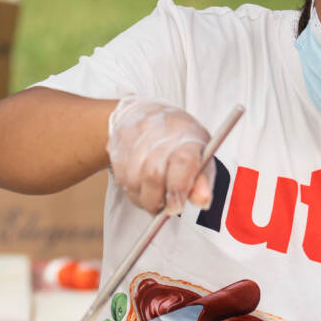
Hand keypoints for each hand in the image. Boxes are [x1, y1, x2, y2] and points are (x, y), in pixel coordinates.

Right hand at [107, 97, 214, 214]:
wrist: (147, 113)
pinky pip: (121, 178)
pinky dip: (132, 189)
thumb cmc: (180, 139)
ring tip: (154, 193)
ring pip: (134, 181)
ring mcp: (136, 136)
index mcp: (187, 136)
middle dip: (158, 200)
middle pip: (153, 175)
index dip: (177, 189)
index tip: (176, 207)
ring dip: (144, 197)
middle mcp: (160, 132)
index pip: (182, 162)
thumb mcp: (202, 155)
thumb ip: (203, 181)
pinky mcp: (117, 143)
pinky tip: (142, 183)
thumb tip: (202, 200)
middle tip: (165, 206)